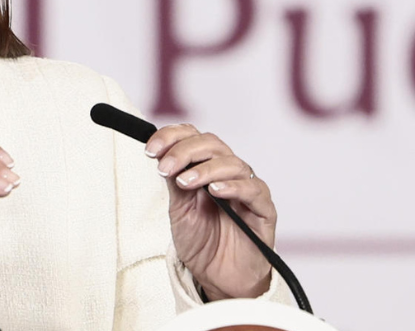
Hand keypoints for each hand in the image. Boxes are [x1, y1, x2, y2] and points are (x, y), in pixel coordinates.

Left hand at [145, 124, 275, 300]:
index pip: (193, 137)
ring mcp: (247, 189)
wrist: (218, 278)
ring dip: (205, 169)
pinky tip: (215, 190)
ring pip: (231, 163)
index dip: (172, 136)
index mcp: (206, 167)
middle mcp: (227, 173)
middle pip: (211, 144)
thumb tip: (161, 154)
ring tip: (186, 181)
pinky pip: (253, 189)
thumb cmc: (202, 242)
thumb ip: (175, 181)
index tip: (150, 149)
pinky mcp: (263, 210)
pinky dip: (234, 186)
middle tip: (165, 167)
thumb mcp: (179, 209)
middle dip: (184, 151)